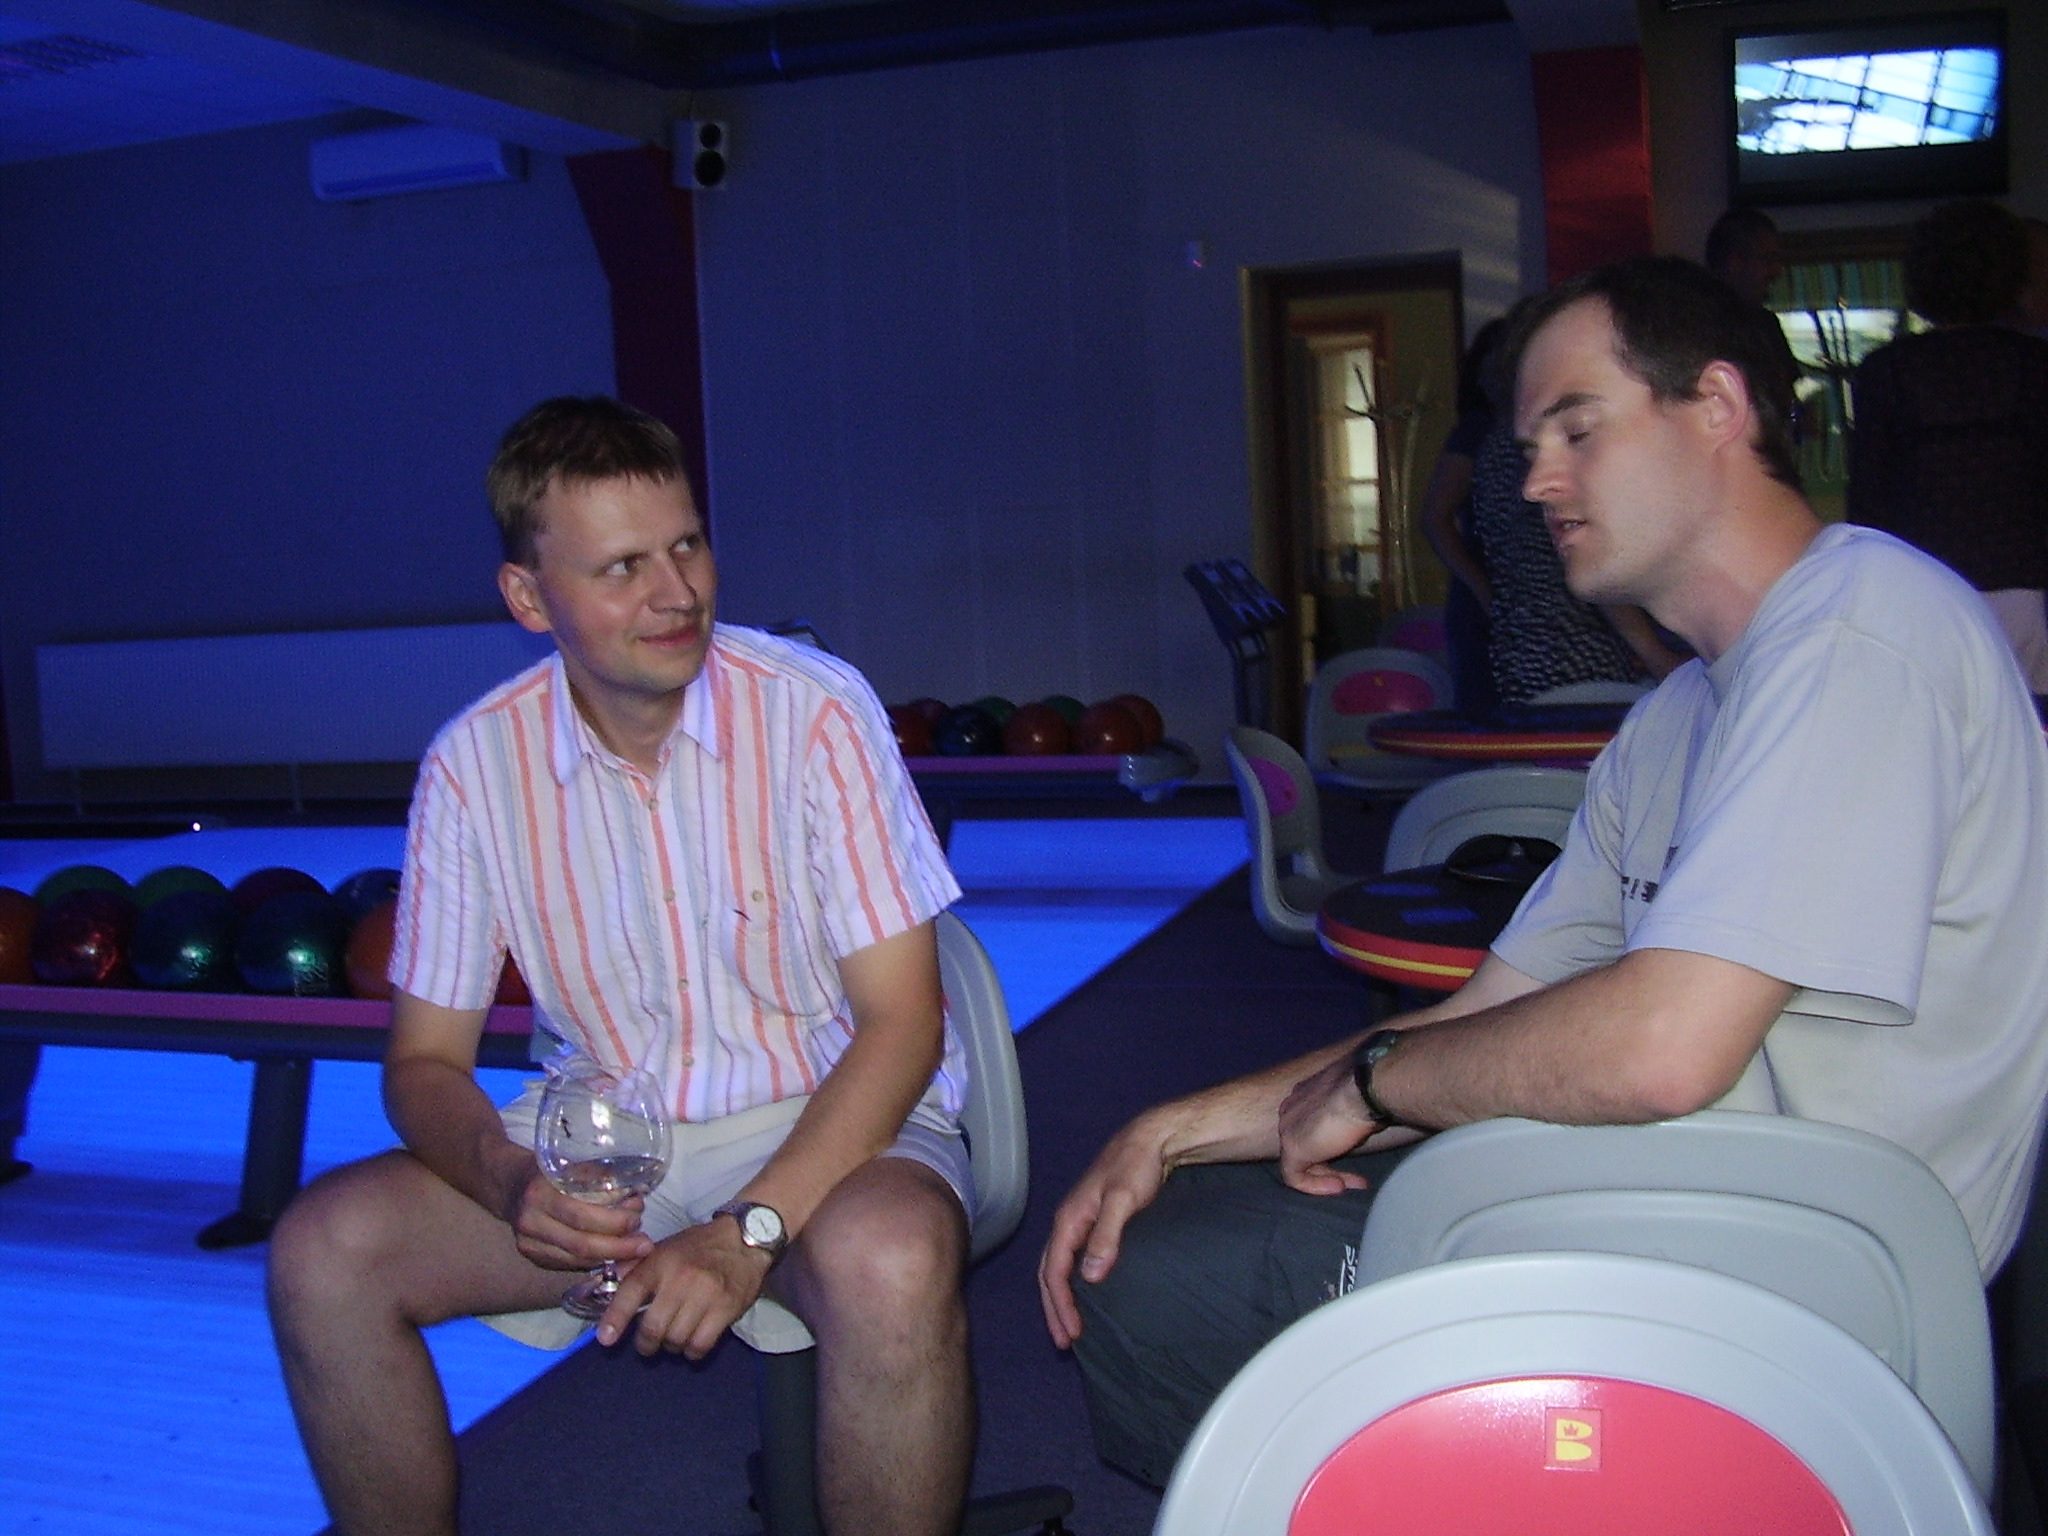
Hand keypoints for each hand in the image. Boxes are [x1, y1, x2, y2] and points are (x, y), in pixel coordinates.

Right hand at [506, 1164, 652, 1272]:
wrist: (509, 1184)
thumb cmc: (548, 1170)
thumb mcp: (570, 1164)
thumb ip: (599, 1179)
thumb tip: (636, 1194)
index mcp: (540, 1191)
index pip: (582, 1216)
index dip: (615, 1222)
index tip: (638, 1217)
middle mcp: (530, 1220)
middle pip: (581, 1244)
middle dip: (619, 1247)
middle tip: (644, 1243)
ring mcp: (527, 1243)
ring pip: (576, 1260)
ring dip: (610, 1257)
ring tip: (634, 1249)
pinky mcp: (531, 1256)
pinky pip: (567, 1265)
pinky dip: (593, 1262)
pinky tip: (613, 1256)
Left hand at [596, 1214, 773, 1356]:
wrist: (744, 1240)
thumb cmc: (698, 1248)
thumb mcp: (665, 1249)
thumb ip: (637, 1269)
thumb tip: (609, 1287)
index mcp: (661, 1262)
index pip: (631, 1292)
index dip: (615, 1319)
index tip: (606, 1339)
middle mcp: (680, 1278)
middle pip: (652, 1327)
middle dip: (645, 1343)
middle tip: (647, 1343)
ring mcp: (705, 1294)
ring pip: (676, 1339)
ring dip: (670, 1346)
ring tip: (674, 1337)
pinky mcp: (726, 1308)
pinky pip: (700, 1345)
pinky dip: (691, 1352)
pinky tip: (692, 1343)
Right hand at [1037, 1114, 1173, 1348]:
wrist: (1153, 1138)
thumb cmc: (1138, 1167)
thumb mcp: (1123, 1200)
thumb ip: (1106, 1236)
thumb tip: (1088, 1277)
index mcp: (1069, 1218)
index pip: (1054, 1270)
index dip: (1060, 1304)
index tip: (1072, 1333)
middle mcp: (1069, 1221)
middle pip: (1050, 1272)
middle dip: (1054, 1308)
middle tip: (1064, 1341)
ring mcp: (1081, 1220)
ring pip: (1060, 1265)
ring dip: (1061, 1297)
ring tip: (1069, 1325)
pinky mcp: (1095, 1220)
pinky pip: (1075, 1258)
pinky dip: (1074, 1281)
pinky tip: (1086, 1293)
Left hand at [1277, 1056, 1378, 1195]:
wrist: (1365, 1088)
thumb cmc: (1368, 1088)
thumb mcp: (1355, 1100)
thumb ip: (1347, 1111)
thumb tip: (1360, 1121)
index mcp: (1304, 1093)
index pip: (1310, 1125)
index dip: (1331, 1144)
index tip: (1354, 1151)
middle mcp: (1290, 1108)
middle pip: (1306, 1143)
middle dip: (1330, 1164)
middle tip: (1356, 1177)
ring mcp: (1288, 1129)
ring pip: (1301, 1161)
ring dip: (1326, 1176)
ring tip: (1351, 1185)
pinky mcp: (1293, 1149)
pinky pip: (1295, 1176)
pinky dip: (1316, 1186)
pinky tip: (1339, 1187)